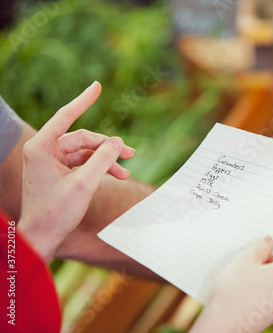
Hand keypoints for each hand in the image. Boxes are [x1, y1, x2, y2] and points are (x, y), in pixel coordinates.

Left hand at [18, 81, 134, 262]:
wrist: (42, 236)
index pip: (66, 116)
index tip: (97, 85)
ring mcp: (52, 162)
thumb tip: (118, 141)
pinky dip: (99, 168)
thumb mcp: (85, 184)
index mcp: (41, 148)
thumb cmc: (57, 212)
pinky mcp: (59, 172)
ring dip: (106, 160)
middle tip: (131, 155)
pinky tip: (116, 174)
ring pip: (86, 152)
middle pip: (83, 139)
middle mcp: (44, 151)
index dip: (84, 100)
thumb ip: (103, 159)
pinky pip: (83, 163)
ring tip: (125, 170)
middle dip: (107, 147)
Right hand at [190, 234, 272, 332]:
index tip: (272, 236)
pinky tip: (246, 283)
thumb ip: (261, 247)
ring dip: (269, 269)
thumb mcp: (245, 260)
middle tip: (256, 249)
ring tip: (248, 266)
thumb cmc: (234, 291)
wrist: (223, 326)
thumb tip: (269, 242)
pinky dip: (265, 283)